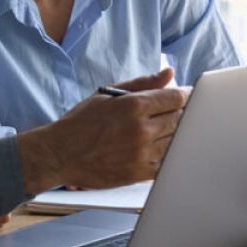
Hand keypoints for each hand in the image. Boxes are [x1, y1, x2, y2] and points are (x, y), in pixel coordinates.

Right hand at [17, 69, 188, 195]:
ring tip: (165, 130)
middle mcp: (141, 129)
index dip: (185, 95)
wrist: (60, 154)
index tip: (186, 95)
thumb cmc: (81, 122)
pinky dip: (168, 154)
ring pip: (176, 141)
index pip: (175, 98)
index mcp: (134, 105)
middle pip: (180, 119)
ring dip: (176, 134)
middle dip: (182, 113)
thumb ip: (142, 83)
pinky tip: (160, 148)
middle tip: (176, 112)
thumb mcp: (108, 94)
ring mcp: (142, 153)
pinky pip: (166, 163)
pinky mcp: (139, 173)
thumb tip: (169, 72)